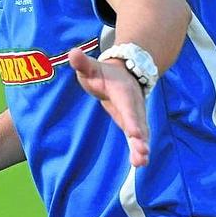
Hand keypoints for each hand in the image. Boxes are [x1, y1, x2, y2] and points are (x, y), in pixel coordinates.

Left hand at [68, 49, 149, 166]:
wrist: (125, 74)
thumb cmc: (103, 73)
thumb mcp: (91, 67)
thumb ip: (82, 62)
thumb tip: (72, 52)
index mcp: (122, 90)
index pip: (127, 106)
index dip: (132, 119)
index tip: (135, 133)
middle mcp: (133, 104)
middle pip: (138, 122)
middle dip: (141, 137)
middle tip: (142, 152)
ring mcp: (136, 115)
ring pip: (141, 132)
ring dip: (141, 147)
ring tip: (141, 162)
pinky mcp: (134, 124)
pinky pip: (138, 138)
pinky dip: (139, 149)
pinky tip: (139, 163)